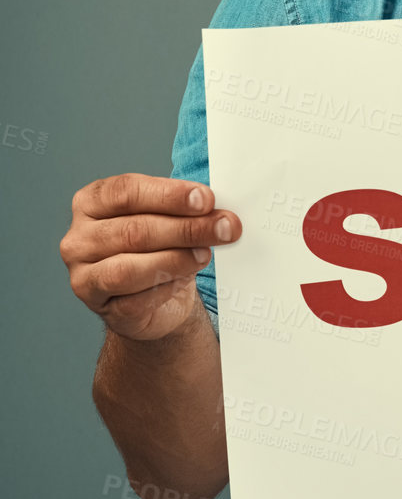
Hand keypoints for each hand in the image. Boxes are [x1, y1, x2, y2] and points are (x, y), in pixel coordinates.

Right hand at [60, 174, 241, 341]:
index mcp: (91, 203)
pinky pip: (134, 299)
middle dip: (185, 228)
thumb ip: (184, 210)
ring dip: (176, 259)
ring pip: (128, 268)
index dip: (169, 195)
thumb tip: (219, 212)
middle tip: (224, 227)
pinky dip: (166, 288)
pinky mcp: (99, 306)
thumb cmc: (158, 248)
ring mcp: (83, 275)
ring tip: (205, 254)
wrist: (154, 299)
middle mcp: (79, 238)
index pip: (126, 192)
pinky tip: (185, 279)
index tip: (206, 199)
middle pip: (133, 231)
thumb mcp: (167, 219)